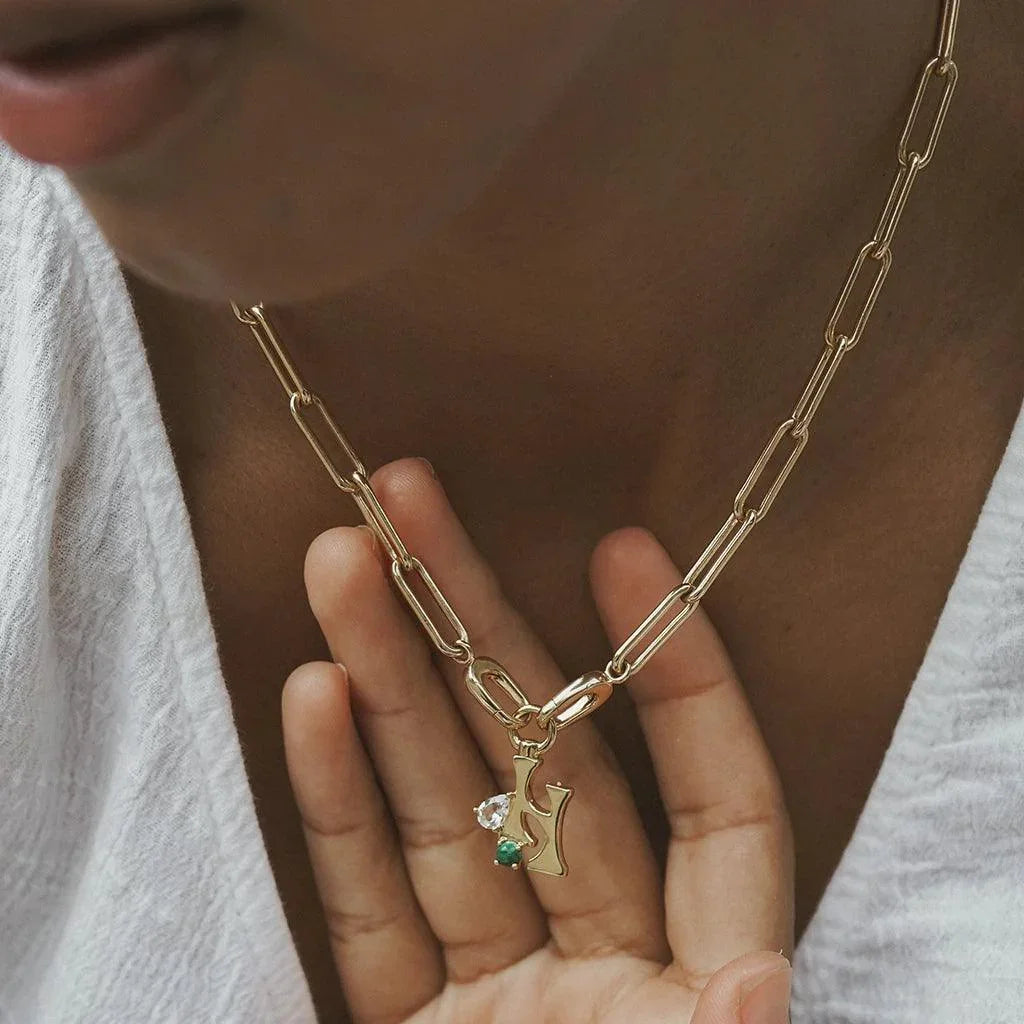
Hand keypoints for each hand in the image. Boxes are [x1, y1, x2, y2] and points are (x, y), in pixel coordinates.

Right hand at [283, 458, 793, 1023]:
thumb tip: (757, 980)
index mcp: (694, 981)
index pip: (721, 806)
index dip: (687, 679)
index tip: (623, 550)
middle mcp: (597, 966)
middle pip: (545, 767)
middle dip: (473, 630)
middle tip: (408, 503)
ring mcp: (492, 991)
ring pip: (440, 810)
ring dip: (385, 681)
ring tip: (342, 561)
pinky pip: (368, 908)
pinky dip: (336, 805)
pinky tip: (314, 694)